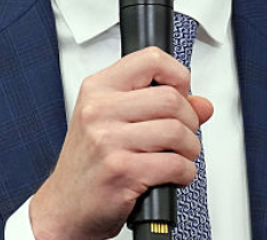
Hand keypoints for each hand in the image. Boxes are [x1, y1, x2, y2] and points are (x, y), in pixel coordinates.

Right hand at [29, 47, 213, 239]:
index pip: (150, 59)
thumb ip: (157, 106)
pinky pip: (175, 164)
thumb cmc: (88, 163)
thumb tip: (202, 104)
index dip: (177, 75)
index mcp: (97, 89)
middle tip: (183, 133)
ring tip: (179, 156)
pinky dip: (185, 173)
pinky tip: (173, 175)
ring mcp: (108, 140)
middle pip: (171, 98)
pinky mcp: (121, 171)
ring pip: (177, 131)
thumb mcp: (113, 122)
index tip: (180, 93)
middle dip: (189, 120)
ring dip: (190, 149)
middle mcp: (99, 110)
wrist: (65, 207)